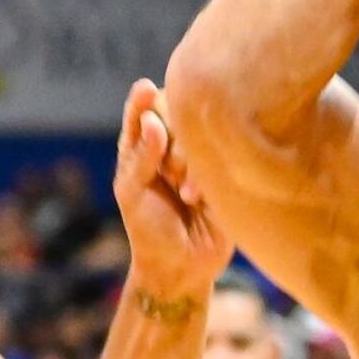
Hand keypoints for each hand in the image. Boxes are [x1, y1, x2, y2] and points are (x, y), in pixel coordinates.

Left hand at [113, 79, 232, 298]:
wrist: (181, 268)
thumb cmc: (148, 230)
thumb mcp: (132, 192)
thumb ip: (141, 155)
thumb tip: (153, 119)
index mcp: (146, 147)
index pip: (147, 109)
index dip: (146, 100)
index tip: (146, 91)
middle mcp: (174, 147)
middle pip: (177, 114)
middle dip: (171, 138)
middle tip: (167, 170)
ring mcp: (202, 159)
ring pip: (199, 134)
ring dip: (187, 160)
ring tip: (184, 193)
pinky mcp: (225, 174)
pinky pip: (220, 157)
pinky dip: (204, 176)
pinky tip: (196, 198)